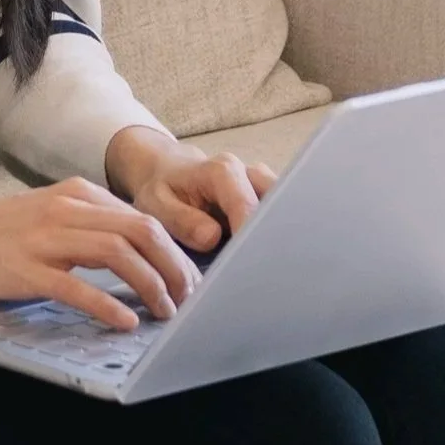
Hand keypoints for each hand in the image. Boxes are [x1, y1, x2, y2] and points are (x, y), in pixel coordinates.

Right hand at [0, 176, 201, 331]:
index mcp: (77, 195)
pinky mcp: (24, 268)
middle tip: (189, 301)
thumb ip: (88, 229)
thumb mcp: (48, 218)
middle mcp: (67, 208)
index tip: (190, 281)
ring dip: (150, 285)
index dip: (174, 251)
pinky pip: (75, 286)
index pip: (143, 218)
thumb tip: (137, 256)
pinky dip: (106, 305)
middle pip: (140, 231)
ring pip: (116, 254)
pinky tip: (123, 322)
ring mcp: (45, 237)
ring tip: (166, 313)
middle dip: (173, 268)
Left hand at [101, 124, 277, 259]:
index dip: (251, 237)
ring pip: (287, 210)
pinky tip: (273, 264)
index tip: (248, 267)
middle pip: (278, 205)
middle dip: (276, 237)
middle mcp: (248, 174)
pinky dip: (280, 238)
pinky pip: (282, 217)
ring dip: (282, 237)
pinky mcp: (267, 201)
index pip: (248, 206)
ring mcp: (261, 186)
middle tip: (267, 273)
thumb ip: (182, 220)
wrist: (166, 172)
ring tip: (273, 271)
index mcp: (222, 172)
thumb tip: (212, 238)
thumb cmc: (161, 189)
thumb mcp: (157, 204)